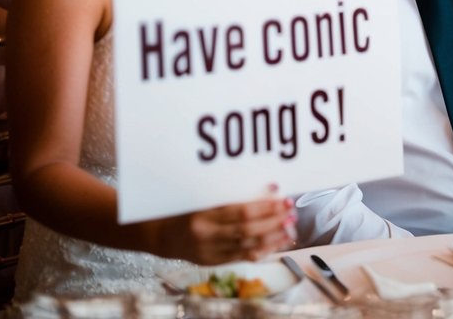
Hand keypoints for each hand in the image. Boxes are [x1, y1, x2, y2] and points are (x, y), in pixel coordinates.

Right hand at [153, 195, 294, 264]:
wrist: (162, 235)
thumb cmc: (184, 209)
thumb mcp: (202, 197)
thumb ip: (228, 196)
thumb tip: (264, 189)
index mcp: (204, 216)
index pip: (240, 212)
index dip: (264, 206)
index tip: (281, 197)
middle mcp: (208, 236)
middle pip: (247, 231)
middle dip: (273, 221)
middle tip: (290, 211)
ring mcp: (211, 252)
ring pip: (248, 247)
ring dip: (272, 238)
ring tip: (289, 228)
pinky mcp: (214, 263)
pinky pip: (242, 258)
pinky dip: (262, 251)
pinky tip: (275, 244)